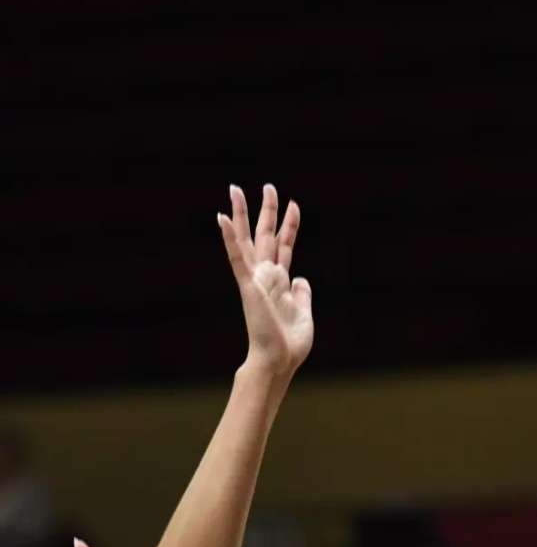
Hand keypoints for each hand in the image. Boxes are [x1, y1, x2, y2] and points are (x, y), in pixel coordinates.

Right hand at [217, 184, 313, 378]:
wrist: (278, 361)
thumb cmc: (290, 344)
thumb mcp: (304, 313)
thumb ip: (302, 294)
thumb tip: (302, 278)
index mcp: (280, 282)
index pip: (284, 246)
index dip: (290, 225)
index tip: (294, 204)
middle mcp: (266, 276)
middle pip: (266, 236)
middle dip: (268, 211)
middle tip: (268, 186)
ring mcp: (255, 279)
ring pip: (247, 240)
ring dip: (241, 215)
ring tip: (236, 189)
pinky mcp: (248, 285)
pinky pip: (236, 258)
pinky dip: (229, 238)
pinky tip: (221, 218)